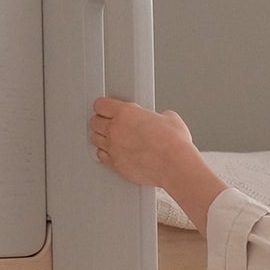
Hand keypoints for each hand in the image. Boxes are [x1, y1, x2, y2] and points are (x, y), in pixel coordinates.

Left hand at [89, 97, 228, 233]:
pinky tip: (113, 152)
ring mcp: (113, 148)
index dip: (104, 106)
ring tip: (110, 137)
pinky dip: (105, 153)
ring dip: (101, 137)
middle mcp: (115, 129)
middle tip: (108, 122)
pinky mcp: (115, 164)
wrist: (175, 165)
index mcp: (125, 112)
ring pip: (95, 139)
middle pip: (94, 122)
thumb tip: (160, 119)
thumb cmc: (173, 143)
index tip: (107, 108)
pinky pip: (101, 156)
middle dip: (101, 121)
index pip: (101, 105)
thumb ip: (157, 116)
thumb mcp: (169, 118)